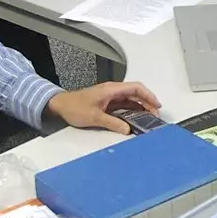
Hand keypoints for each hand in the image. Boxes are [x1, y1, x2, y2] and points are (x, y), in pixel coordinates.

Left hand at [46, 82, 162, 133]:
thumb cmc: (74, 107)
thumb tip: (127, 129)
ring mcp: (110, 97)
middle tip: (155, 116)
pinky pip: (123, 106)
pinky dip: (131, 112)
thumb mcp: (94, 117)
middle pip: (136, 94)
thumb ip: (113, 123)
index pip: (136, 88)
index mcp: (111, 89)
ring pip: (131, 100)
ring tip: (148, 119)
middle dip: (147, 103)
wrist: (60, 106)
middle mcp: (113, 91)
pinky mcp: (107, 103)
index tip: (157, 105)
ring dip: (140, 108)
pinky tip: (135, 120)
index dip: (149, 96)